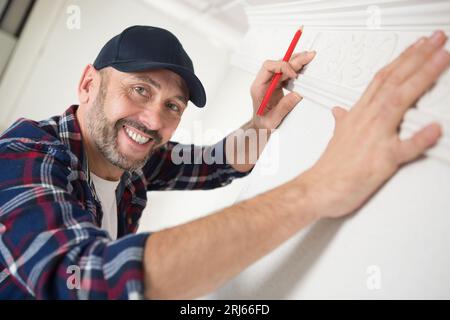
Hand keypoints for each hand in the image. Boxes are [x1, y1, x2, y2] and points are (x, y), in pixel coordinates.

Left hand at [250, 51, 315, 129]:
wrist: (261, 127)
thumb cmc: (262, 124)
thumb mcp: (272, 119)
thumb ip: (284, 107)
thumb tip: (297, 94)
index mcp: (258, 87)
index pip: (268, 67)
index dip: (282, 66)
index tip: (294, 74)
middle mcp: (264, 82)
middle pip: (277, 64)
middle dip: (293, 60)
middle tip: (308, 56)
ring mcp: (271, 82)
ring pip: (283, 67)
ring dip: (296, 62)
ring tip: (309, 58)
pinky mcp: (277, 85)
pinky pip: (287, 74)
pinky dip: (296, 70)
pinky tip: (305, 68)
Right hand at [299, 30, 449, 218]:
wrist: (318, 189)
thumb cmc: (330, 167)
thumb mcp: (338, 136)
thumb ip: (344, 120)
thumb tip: (340, 111)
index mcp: (358, 114)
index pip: (382, 78)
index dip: (402, 59)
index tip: (418, 45)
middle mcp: (367, 121)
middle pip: (393, 82)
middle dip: (416, 57)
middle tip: (436, 40)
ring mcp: (374, 138)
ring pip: (397, 102)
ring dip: (421, 79)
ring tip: (440, 60)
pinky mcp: (381, 161)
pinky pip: (402, 149)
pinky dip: (419, 138)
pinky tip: (434, 128)